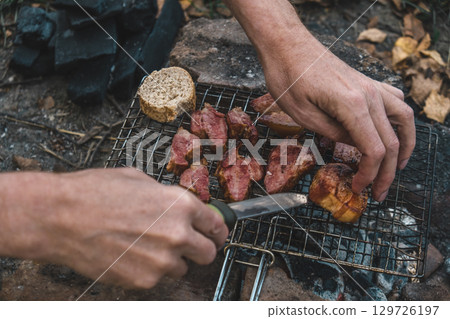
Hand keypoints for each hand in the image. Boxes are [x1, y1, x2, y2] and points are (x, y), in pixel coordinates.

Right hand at [0, 168, 227, 288]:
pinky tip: (131, 255)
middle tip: (187, 245)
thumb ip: (167, 196)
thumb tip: (178, 206)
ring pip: (182, 268)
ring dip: (172, 260)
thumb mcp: (139, 180)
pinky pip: (158, 279)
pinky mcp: (143, 281)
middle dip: (200, 248)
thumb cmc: (94, 193)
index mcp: (180, 205)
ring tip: (147, 247)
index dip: (217, 230)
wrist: (60, 217)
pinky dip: (150, 270)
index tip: (216, 233)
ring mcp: (161, 261)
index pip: (216, 225)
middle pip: (209, 253)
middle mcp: (177, 234)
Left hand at [224, 0, 415, 200]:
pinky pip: (395, 102)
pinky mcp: (367, 82)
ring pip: (404, 120)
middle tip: (378, 192)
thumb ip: (333, 133)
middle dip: (386, 172)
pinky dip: (400, 122)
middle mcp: (369, 95)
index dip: (369, 174)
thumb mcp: (303, 114)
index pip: (374, 150)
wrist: (287, 45)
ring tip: (396, 167)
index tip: (359, 187)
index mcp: (352, 105)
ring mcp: (371, 86)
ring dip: (404, 147)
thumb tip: (353, 146)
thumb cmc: (287, 77)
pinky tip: (393, 131)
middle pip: (392, 141)